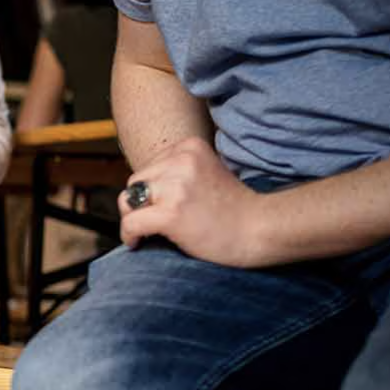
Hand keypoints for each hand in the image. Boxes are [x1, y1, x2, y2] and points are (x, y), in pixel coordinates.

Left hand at [119, 137, 268, 266]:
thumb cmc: (233, 208)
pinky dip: (129, 236)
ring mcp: (176, 186)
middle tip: (154, 222)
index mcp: (189, 147)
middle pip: (135, 183)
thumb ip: (175, 173)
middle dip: (139, 204)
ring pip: (128, 202)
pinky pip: (131, 223)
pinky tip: (138, 243)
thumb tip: (137, 190)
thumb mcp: (204, 173)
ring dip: (134, 220)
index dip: (150, 191)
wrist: (260, 229)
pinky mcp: (171, 212)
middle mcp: (181, 160)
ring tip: (148, 233)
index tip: (160, 207)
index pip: (148, 167)